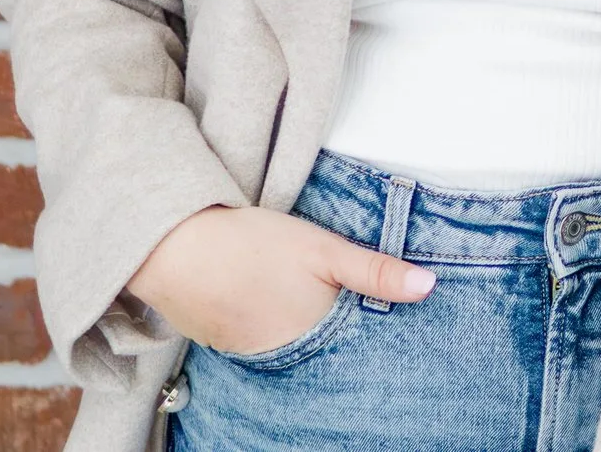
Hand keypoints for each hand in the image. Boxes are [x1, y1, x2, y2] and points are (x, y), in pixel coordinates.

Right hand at [127, 204, 435, 355]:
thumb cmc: (250, 243)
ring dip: (293, 326)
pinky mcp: (218, 342)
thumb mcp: (322, 248)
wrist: (172, 245)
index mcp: (312, 337)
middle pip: (318, 348)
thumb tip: (428, 287)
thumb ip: (374, 271)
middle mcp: (280, 356)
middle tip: (319, 294)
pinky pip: (254, 341)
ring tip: (289, 294)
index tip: (367, 314)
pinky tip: (259, 297)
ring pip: (286, 345)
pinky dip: (263, 323)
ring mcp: (246, 353)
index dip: (363, 331)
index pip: (350, 347)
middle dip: (328, 329)